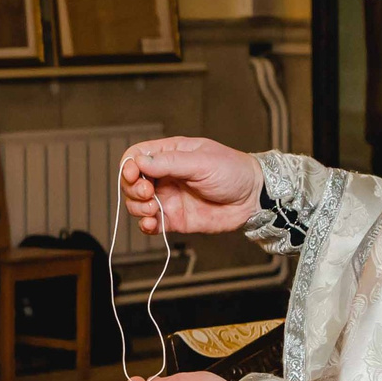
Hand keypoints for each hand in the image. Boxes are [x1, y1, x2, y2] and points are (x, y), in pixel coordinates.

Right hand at [118, 138, 263, 237]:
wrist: (253, 199)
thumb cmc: (233, 171)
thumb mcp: (202, 161)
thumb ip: (170, 163)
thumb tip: (139, 162)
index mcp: (169, 154)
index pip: (136, 156)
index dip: (128, 166)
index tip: (133, 175)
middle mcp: (164, 176)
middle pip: (131, 181)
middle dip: (132, 189)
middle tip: (147, 194)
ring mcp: (168, 198)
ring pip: (137, 203)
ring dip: (137, 207)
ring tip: (153, 209)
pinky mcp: (173, 219)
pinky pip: (151, 224)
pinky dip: (145, 225)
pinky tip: (150, 224)